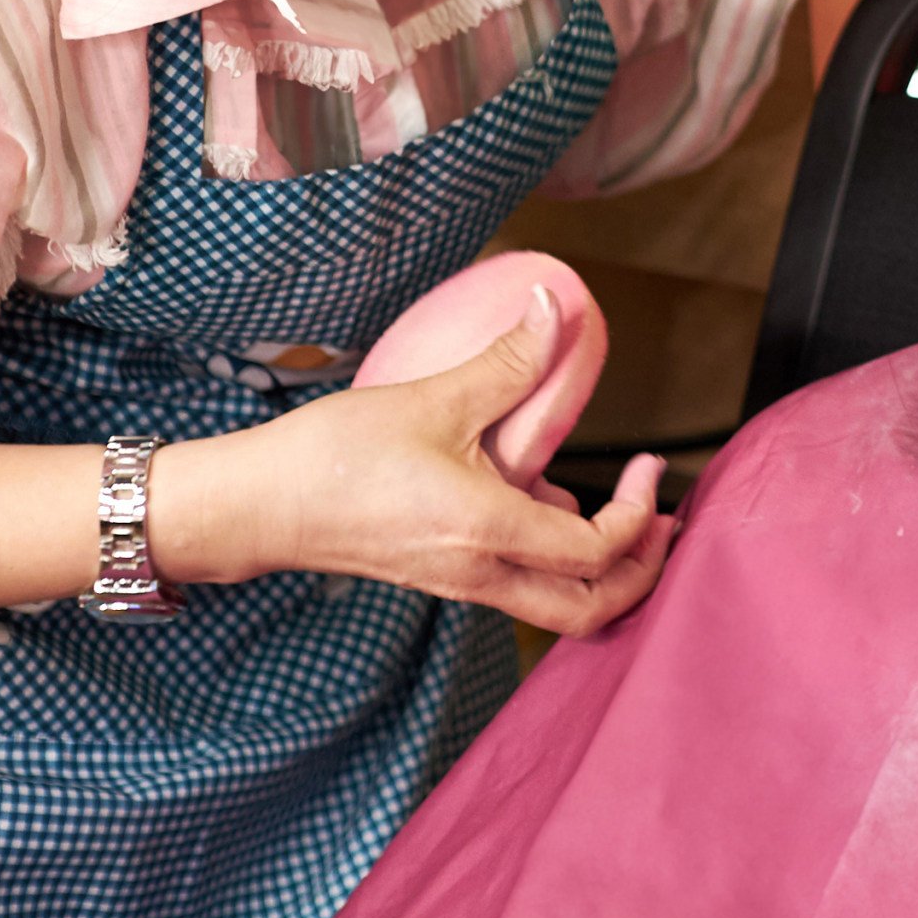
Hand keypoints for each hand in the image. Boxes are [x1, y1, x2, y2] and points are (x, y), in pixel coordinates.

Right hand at [169, 293, 678, 635]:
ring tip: (613, 506)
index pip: (597, 553)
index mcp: (489, 534)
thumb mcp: (433, 399)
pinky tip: (538, 496)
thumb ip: (508, 359)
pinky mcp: (439, 576)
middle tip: (661, 521)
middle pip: (589, 610)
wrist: (257, 506)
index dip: (639, 516)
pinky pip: (516, 585)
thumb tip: (558, 306)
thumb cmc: (335, 456)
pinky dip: (549, 556)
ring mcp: (459, 584)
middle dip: (640, 573)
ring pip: (554, 606)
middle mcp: (481, 574)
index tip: (645, 465)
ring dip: (598, 569)